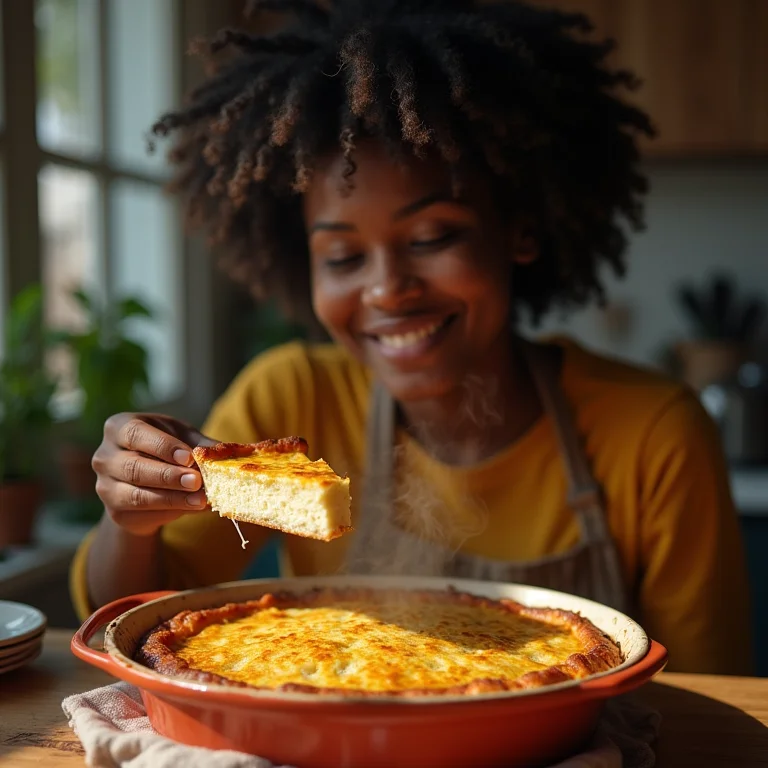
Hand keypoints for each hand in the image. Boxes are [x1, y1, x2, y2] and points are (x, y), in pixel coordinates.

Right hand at [92, 413, 217, 535]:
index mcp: (119, 428)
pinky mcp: (116, 513)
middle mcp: (105, 457)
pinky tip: (194, 508)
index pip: (137, 434)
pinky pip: (143, 514)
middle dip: (169, 476)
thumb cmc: (165, 450)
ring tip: (201, 499)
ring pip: (138, 496)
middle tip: (197, 481)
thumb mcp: (183, 439)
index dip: (163, 446)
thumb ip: (200, 445)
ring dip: (173, 498)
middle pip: (135, 468)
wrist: (145, 482)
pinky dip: (172, 512)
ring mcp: (106, 487)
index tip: (189, 457)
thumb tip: (222, 452)